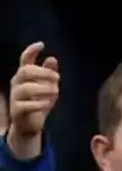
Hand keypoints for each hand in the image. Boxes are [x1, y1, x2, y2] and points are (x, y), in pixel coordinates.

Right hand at [7, 43, 60, 160]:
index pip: (25, 59)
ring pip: (26, 88)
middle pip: (25, 71)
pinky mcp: (17, 110)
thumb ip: (49, 74)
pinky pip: (26, 105)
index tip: (41, 44)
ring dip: (43, 88)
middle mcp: (17, 83)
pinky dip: (39, 103)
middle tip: (57, 77)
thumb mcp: (47, 88)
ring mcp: (15, 96)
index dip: (31, 51)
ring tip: (55, 91)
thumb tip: (52, 58)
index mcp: (24, 76)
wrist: (30, 125)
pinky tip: (48, 104)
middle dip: (43, 72)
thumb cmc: (39, 103)